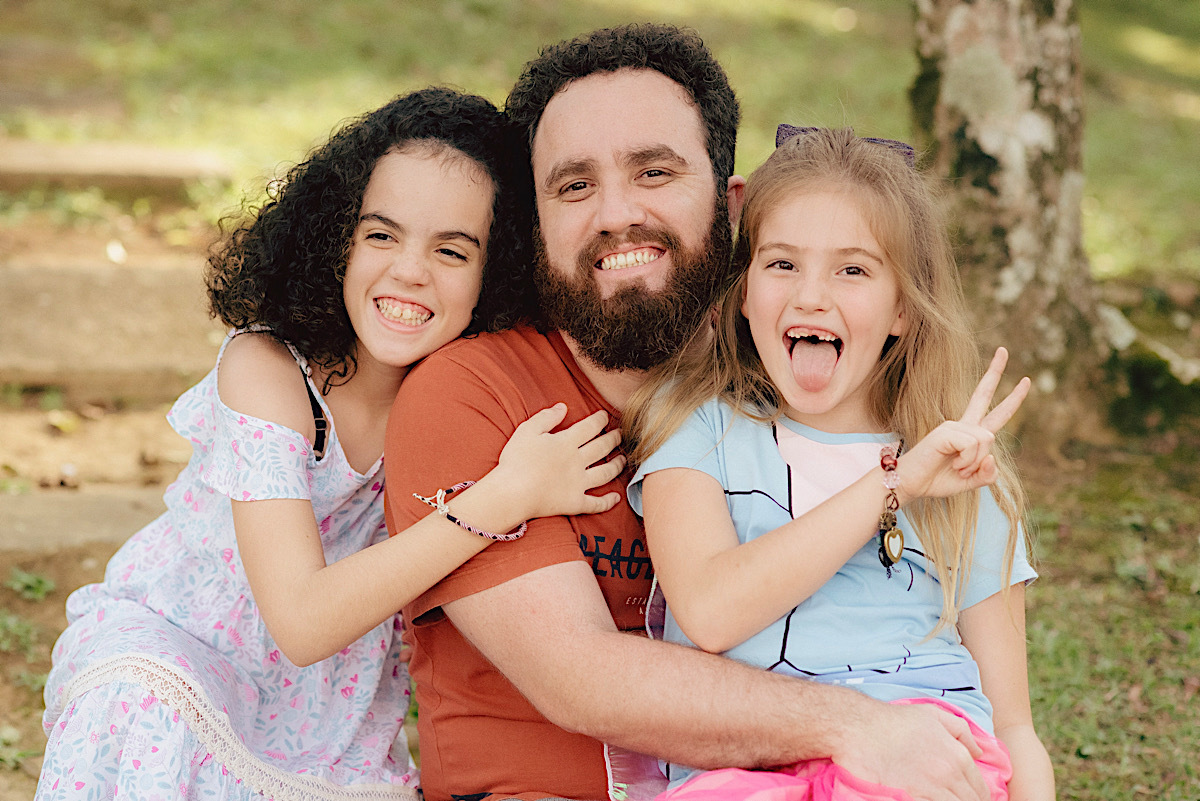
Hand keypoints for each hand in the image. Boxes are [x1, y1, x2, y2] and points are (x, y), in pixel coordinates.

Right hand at [492, 404, 623, 520]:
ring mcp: (579, 484)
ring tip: (623, 459)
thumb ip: (546, 417)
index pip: (590, 427)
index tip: (605, 416)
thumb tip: (563, 407)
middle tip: (621, 434)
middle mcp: (577, 461)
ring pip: (605, 473)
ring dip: (617, 465)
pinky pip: (596, 504)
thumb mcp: (527, 430)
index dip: (600, 419)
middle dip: (614, 439)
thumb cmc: (516, 460)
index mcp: (566, 442)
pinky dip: (608, 502)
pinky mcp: (574, 503)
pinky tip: (616, 498)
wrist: (512, 493)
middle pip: (602, 448)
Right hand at [837, 701, 988, 800]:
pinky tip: (927, 799)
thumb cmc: (893, 721)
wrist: (859, 728)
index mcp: (957, 756)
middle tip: (953, 797)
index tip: (968, 797)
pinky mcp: (911, 799)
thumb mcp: (932, 714)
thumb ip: (961, 730)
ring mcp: (930, 790)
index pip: (980, 790)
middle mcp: (948, 775)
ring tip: (938, 797)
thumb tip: (978, 752)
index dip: (977, 796)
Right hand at [897, 347, 1029, 502]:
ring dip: (976, 463)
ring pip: (987, 439)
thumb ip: (987, 473)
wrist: (910, 484)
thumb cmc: (936, 480)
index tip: (1025, 380)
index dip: (1012, 398)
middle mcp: (962, 425)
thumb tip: (991, 456)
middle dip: (995, 372)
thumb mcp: (971, 481)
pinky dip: (968, 461)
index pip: (994, 412)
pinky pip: (973, 445)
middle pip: (983, 394)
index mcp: (970, 435)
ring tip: (959, 470)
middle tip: (1004, 350)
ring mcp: (953, 426)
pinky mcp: (945, 432)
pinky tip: (954, 465)